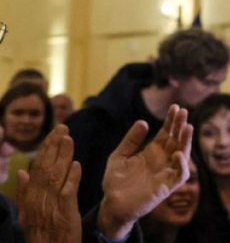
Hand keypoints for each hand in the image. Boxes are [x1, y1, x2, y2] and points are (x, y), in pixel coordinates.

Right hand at [17, 125, 82, 242]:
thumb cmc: (41, 233)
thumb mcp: (27, 213)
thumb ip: (24, 192)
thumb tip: (22, 171)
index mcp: (31, 196)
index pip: (38, 166)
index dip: (46, 148)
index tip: (55, 132)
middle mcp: (39, 198)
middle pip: (46, 167)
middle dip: (54, 146)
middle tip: (63, 127)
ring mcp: (52, 205)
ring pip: (57, 176)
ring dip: (63, 156)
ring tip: (68, 139)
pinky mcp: (65, 213)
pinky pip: (68, 192)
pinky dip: (72, 178)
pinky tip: (77, 165)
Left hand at [97, 105, 192, 239]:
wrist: (112, 205)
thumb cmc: (115, 182)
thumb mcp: (119, 156)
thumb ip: (131, 141)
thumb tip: (143, 122)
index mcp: (152, 151)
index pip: (167, 132)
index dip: (172, 120)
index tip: (175, 107)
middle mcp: (162, 160)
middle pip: (176, 139)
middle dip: (181, 126)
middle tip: (183, 112)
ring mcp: (166, 172)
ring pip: (183, 154)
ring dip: (186, 141)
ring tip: (187, 127)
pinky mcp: (167, 187)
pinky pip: (180, 175)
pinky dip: (182, 165)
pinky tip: (177, 154)